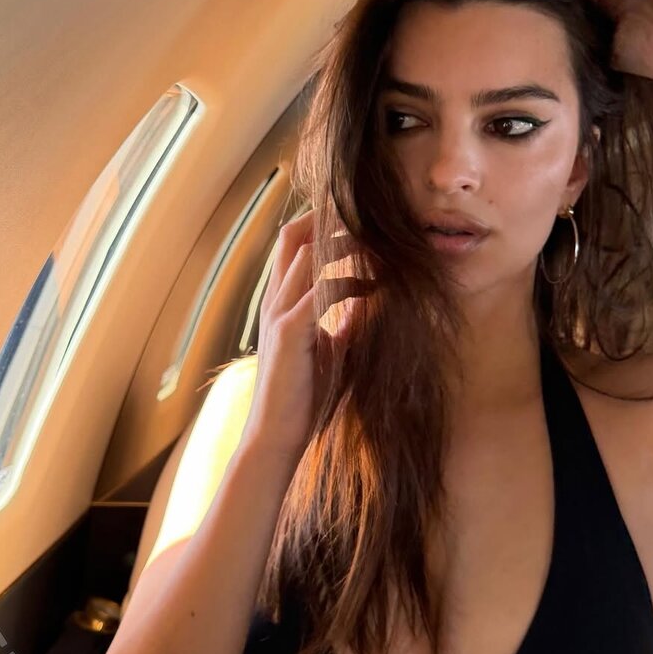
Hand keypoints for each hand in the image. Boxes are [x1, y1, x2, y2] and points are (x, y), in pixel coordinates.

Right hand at [243, 208, 376, 462]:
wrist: (276, 435)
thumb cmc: (302, 397)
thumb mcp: (329, 351)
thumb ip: (342, 324)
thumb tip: (366, 303)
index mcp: (280, 304)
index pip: (291, 246)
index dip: (317, 225)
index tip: (355, 222)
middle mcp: (274, 302)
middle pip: (292, 238)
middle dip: (327, 220)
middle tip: (366, 218)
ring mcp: (279, 315)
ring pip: (307, 257)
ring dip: (344, 246)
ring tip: (377, 246)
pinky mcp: (290, 332)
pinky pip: (319, 292)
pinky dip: (348, 283)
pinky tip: (373, 288)